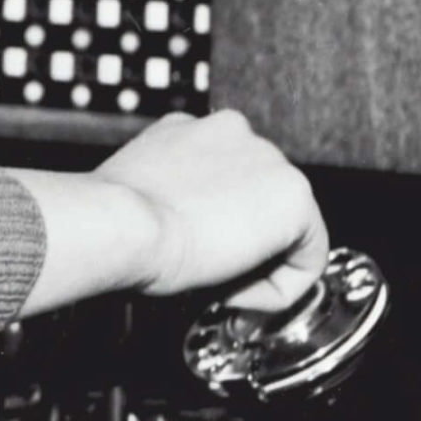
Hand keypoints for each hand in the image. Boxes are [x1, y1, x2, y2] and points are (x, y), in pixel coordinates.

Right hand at [95, 110, 327, 308]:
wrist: (121, 224)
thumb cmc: (113, 218)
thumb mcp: (139, 190)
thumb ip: (169, 192)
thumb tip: (178, 222)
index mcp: (192, 128)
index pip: (226, 178)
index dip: (210, 225)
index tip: (190, 251)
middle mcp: (234, 131)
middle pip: (258, 201)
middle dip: (239, 242)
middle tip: (204, 274)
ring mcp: (268, 160)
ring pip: (285, 229)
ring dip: (257, 263)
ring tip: (216, 283)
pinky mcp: (295, 196)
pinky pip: (307, 257)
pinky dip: (280, 287)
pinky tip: (238, 292)